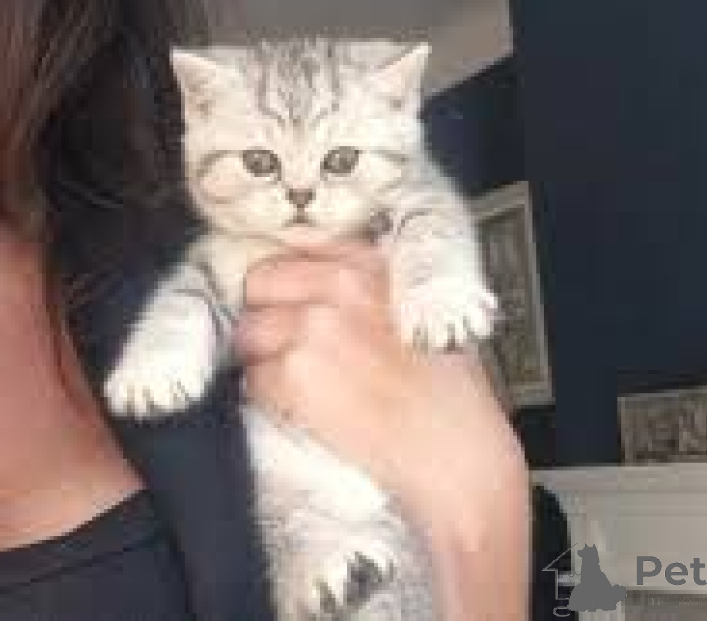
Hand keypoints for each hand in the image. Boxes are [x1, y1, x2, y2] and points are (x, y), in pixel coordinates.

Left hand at [236, 240, 530, 620]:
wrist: (458, 458)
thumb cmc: (451, 397)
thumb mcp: (421, 315)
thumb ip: (369, 289)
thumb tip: (315, 285)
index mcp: (375, 266)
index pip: (297, 248)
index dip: (287, 279)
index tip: (286, 297)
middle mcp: (340, 288)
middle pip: (260, 284)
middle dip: (266, 314)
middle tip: (289, 346)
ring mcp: (313, 329)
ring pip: (248, 334)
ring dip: (263, 359)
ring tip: (304, 385)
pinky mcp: (293, 376)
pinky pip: (252, 380)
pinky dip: (268, 398)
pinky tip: (309, 411)